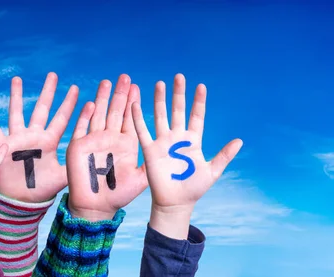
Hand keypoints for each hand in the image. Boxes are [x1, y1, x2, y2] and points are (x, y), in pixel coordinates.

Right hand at [0, 73, 78, 202]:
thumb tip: (95, 160)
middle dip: (48, 92)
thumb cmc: (42, 190)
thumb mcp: (63, 176)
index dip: (69, 105)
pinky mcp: (3, 147)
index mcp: (50, 142)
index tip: (77, 88)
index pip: (61, 118)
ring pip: (17, 112)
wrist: (21, 202)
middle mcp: (34, 136)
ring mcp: (18, 140)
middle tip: (53, 74)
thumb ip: (75, 165)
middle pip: (42, 109)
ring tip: (17, 79)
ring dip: (17, 96)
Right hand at [66, 74, 147, 220]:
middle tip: (125, 77)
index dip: (133, 102)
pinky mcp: (79, 147)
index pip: (130, 118)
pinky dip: (85, 117)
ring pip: (99, 115)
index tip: (138, 86)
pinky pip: (81, 128)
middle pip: (115, 111)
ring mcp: (93, 141)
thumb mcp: (141, 179)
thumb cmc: (118, 195)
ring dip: (102, 99)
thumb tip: (171, 154)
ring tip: (107, 82)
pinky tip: (90, 104)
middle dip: (120, 94)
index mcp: (125, 143)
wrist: (96, 207)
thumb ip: (152, 164)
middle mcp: (109, 139)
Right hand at [131, 73, 242, 238]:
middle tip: (179, 77)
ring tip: (159, 84)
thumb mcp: (212, 171)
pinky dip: (138, 119)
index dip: (198, 102)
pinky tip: (135, 104)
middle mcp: (177, 138)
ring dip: (159, 100)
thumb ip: (224, 155)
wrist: (175, 203)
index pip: (196, 116)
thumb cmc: (194, 188)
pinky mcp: (150, 150)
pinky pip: (143, 132)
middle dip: (178, 94)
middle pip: (178, 111)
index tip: (200, 86)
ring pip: (160, 116)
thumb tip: (240, 140)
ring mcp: (163, 142)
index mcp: (193, 141)